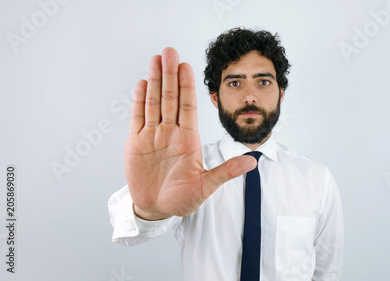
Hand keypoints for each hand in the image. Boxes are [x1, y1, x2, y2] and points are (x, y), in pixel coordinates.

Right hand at [124, 47, 256, 219]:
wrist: (156, 209)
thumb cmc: (182, 199)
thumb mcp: (206, 186)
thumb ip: (226, 172)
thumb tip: (253, 162)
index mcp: (189, 139)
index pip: (188, 106)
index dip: (187, 86)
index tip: (187, 67)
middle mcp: (171, 133)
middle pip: (170, 98)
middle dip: (170, 75)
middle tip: (169, 52)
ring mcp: (153, 136)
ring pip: (154, 103)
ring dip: (155, 81)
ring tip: (155, 60)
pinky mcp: (136, 143)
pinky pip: (137, 117)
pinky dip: (138, 101)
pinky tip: (142, 84)